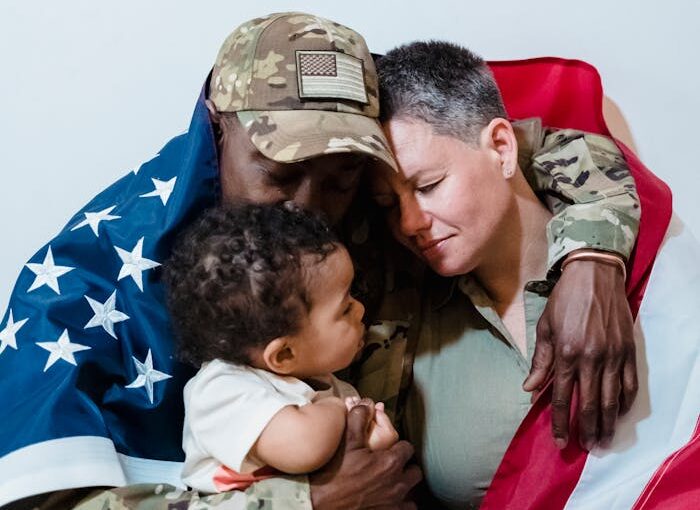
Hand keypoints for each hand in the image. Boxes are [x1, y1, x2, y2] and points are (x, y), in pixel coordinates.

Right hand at [310, 403, 420, 509]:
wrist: (324, 503)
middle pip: (415, 471)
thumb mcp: (347, 443)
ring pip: (412, 492)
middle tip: (392, 467)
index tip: (390, 450)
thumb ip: (358, 419)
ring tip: (392, 484)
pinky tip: (390, 500)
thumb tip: (366, 403)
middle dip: (406, 467)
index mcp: (390, 462)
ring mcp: (395, 502)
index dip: (399, 447)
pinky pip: (408, 509)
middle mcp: (398, 483)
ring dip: (404, 486)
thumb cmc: (336, 473)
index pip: (407, 448)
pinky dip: (401, 504)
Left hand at [523, 258, 637, 450]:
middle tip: (585, 448)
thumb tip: (529, 389)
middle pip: (588, 404)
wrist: (594, 276)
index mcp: (565, 353)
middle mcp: (590, 358)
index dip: (560, 422)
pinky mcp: (628, 351)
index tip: (560, 441)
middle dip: (586, 430)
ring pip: (611, 399)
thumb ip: (540, 361)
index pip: (561, 397)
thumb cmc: (564, 301)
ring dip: (607, 424)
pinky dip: (624, 403)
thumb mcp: (545, 328)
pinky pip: (629, 384)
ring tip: (603, 441)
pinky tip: (618, 415)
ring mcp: (612, 356)